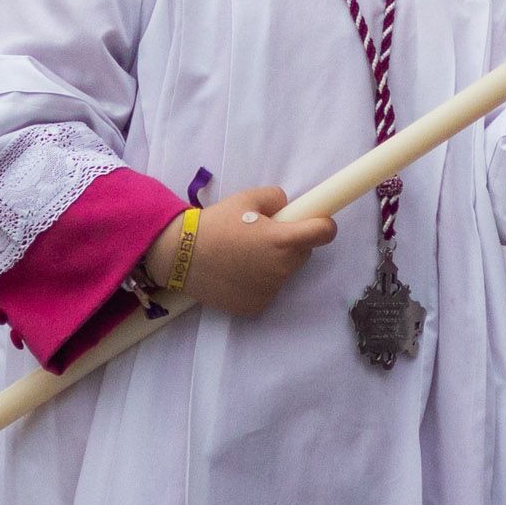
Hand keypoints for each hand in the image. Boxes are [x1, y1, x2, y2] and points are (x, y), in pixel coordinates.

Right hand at [180, 187, 333, 318]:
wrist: (181, 256)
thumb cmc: (215, 224)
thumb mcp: (245, 198)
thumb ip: (275, 198)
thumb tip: (287, 207)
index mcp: (282, 240)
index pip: (324, 233)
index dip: (323, 225)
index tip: (316, 222)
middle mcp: (281, 268)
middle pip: (302, 254)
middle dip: (290, 244)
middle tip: (262, 236)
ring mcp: (270, 290)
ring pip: (283, 273)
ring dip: (272, 264)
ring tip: (242, 255)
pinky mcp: (256, 306)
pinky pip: (267, 289)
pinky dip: (257, 282)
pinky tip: (235, 274)